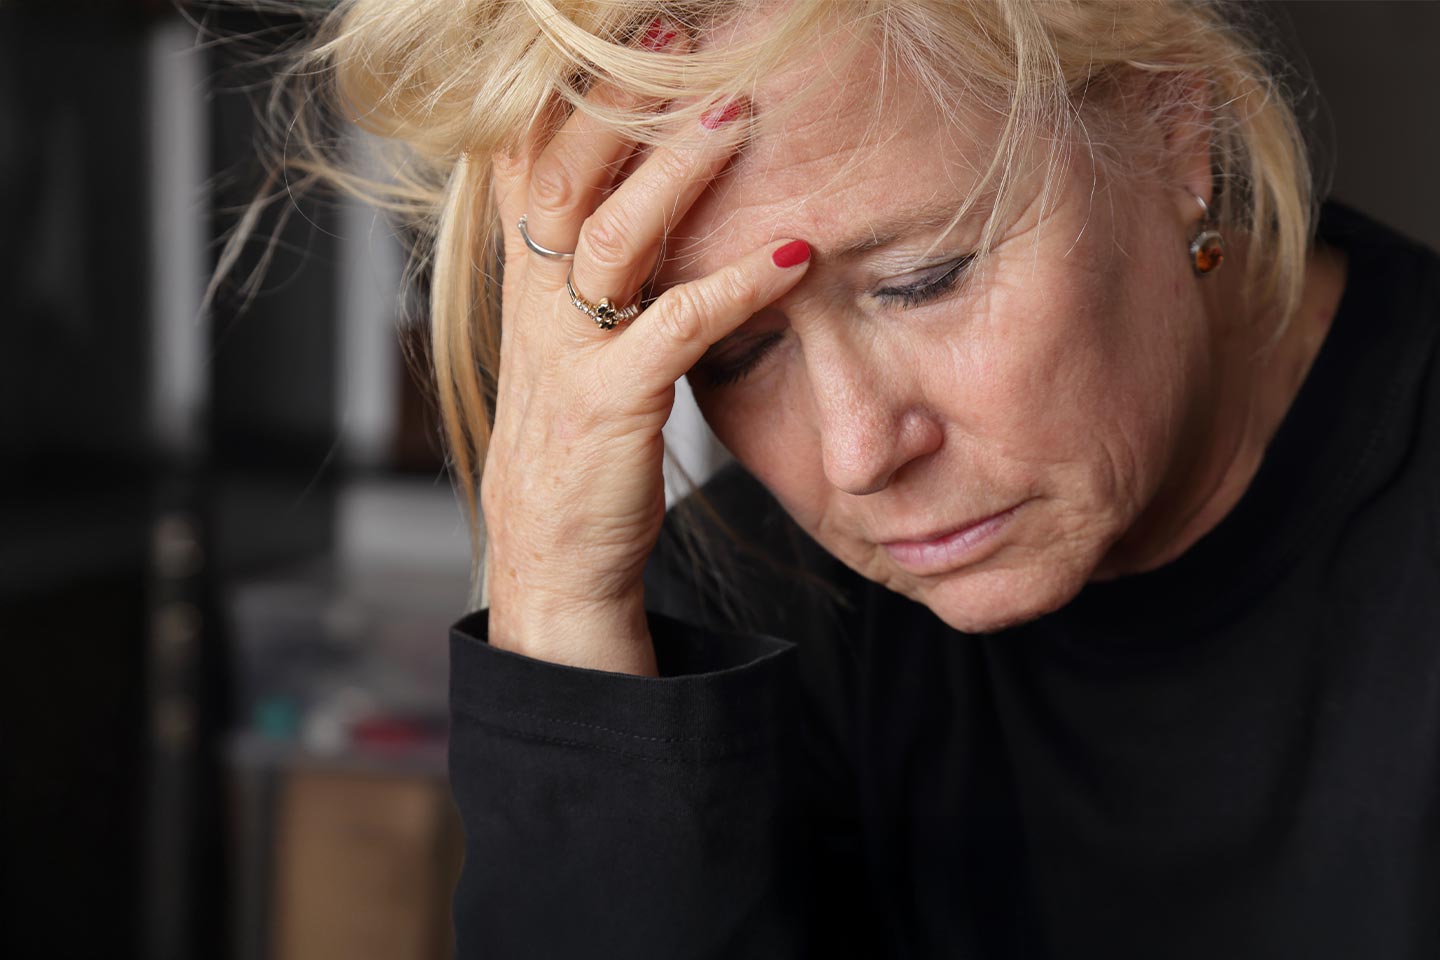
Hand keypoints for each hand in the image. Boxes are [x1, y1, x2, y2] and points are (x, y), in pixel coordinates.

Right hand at [483, 85, 810, 674]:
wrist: (552, 557)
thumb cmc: (577, 448)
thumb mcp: (566, 347)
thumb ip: (588, 276)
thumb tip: (641, 207)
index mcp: (524, 284)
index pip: (526, 163)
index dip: (567, 93)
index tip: (625, 34)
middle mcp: (533, 305)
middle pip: (562, 175)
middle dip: (618, 101)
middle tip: (677, 36)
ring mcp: (566, 353)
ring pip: (613, 235)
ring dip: (678, 170)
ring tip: (740, 111)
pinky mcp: (609, 405)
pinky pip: (675, 326)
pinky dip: (738, 283)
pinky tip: (795, 251)